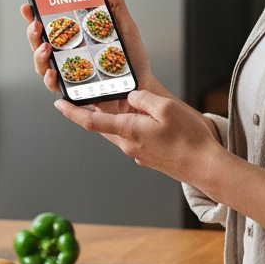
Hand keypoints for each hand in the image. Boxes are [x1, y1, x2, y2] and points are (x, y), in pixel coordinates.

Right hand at [19, 0, 170, 106]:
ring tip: (45, 47)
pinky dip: (50, 79)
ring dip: (38, 54)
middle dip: (32, 32)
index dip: (35, 15)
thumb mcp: (125, 27)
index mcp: (76, 38)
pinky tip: (53, 72)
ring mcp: (68, 72)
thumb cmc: (132, 59)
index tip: (28, 5)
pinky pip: (55, 85)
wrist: (141, 85)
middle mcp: (67, 54)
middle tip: (36, 24)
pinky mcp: (73, 90)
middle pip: (40, 42)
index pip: (51, 25)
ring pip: (42, 63)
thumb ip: (115, 5)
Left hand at [53, 87, 222, 184]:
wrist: (206, 168)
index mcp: (128, 131)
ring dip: (116, 119)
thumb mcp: (166, 108)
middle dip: (95, 112)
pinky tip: (147, 119)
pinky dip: (132, 127)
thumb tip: (132, 96)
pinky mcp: (148, 158)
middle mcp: (128, 145)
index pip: (91, 122)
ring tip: (124, 103)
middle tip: (91, 95)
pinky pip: (133, 138)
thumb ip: (143, 98)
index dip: (72, 112)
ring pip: (119, 132)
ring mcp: (138, 154)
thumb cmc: (189, 139)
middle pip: (103, 126)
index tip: (58, 104)